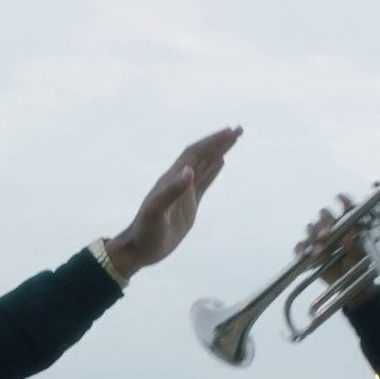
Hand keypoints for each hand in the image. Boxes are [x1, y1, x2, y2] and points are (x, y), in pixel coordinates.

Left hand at [103, 127, 242, 277]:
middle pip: (202, 155)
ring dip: (219, 151)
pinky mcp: (189, 204)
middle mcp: (178, 181)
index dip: (211, 142)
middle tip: (239, 129)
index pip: (194, 154)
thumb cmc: (146, 232)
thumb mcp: (157, 212)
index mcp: (171, 179)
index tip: (230, 132)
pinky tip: (220, 162)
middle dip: (219, 141)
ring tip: (233, 139)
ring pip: (204, 166)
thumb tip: (190, 171)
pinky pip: (204, 182)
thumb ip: (172, 192)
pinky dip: (213, 170)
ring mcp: (184, 192)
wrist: (140, 249)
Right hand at [297, 194, 378, 308]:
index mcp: (348, 224)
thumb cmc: (357, 266)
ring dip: (313, 235)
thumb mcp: (359, 258)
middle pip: (324, 214)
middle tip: (328, 233)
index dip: (343, 201)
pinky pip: (300, 246)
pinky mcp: (309, 250)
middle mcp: (332, 227)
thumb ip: (355, 248)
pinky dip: (300, 250)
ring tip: (320, 249)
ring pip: (311, 227)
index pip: (346, 208)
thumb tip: (348, 237)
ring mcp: (319, 238)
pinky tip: (303, 256)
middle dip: (325, 220)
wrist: (348, 283)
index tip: (339, 197)